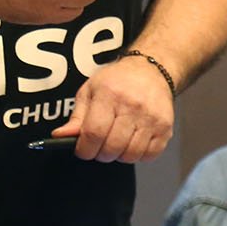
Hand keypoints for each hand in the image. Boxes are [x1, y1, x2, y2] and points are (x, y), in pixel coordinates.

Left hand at [52, 52, 174, 162]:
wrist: (151, 70)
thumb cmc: (117, 81)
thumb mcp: (90, 91)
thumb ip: (76, 117)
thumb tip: (60, 136)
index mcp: (109, 95)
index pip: (94, 133)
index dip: (84, 149)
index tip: (83, 149)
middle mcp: (132, 106)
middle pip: (112, 148)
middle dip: (101, 154)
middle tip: (100, 146)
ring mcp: (152, 118)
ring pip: (131, 155)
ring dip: (120, 155)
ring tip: (118, 142)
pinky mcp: (166, 127)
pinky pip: (149, 155)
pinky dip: (139, 155)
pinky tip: (134, 141)